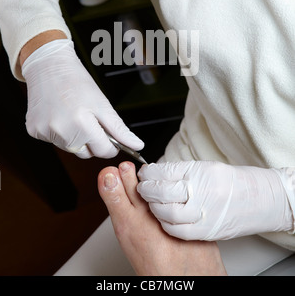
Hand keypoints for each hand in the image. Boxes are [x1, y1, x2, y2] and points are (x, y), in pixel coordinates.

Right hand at [21, 39, 143, 158]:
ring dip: (75, 138)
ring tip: (73, 114)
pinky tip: (59, 115)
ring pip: (69, 148)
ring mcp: (45, 132)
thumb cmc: (77, 81)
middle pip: (85, 153)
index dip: (110, 146)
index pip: (102, 151)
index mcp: (81, 123)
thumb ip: (119, 129)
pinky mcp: (34, 131)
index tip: (111, 138)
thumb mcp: (102, 104)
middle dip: (92, 142)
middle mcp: (61, 131)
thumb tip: (137, 145)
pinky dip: (59, 133)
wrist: (49, 65)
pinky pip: (54, 141)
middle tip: (89, 120)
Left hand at [137, 161, 293, 240]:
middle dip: (146, 189)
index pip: (163, 172)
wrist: (257, 200)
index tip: (143, 173)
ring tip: (151, 201)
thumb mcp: (204, 167)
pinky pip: (177, 230)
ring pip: (166, 212)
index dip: (148, 173)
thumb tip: (155, 173)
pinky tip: (163, 217)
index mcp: (199, 172)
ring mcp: (203, 213)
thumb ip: (179, 171)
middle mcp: (200, 192)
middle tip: (142, 186)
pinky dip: (165, 223)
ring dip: (153, 207)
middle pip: (161, 192)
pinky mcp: (205, 230)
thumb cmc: (231, 182)